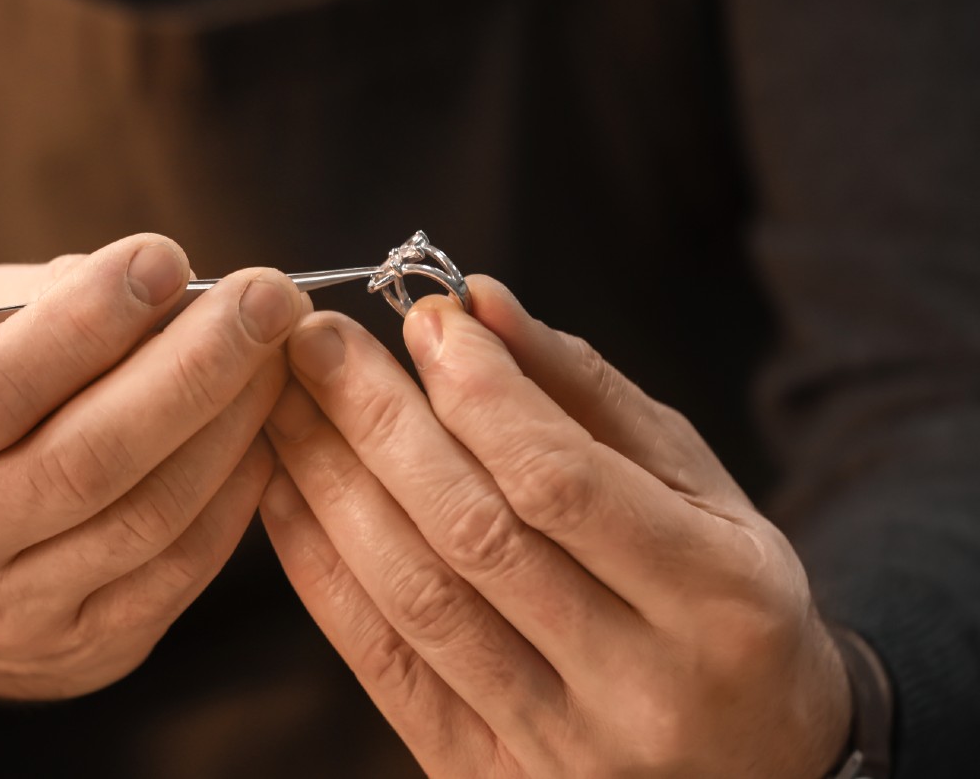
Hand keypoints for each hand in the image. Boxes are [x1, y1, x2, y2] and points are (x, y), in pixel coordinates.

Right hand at [0, 234, 303, 726]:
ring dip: (231, 424)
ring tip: (276, 355)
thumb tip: (161, 285)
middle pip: (86, 461)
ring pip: (148, 517)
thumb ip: (31, 307)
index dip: (83, 322)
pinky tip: (261, 430)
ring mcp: (15, 617)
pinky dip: (235, 491)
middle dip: (194, 368)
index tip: (162, 258)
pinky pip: (182, 569)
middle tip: (267, 297)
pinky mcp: (86, 651)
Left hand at [260, 277, 850, 776]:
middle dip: (377, 421)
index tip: (424, 321)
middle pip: (471, 533)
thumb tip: (482, 306)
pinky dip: (321, 569)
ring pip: (414, 598)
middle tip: (314, 341)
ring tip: (284, 400)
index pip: (560, 480)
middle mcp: (638, 688)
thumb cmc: (728, 605)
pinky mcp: (486, 777)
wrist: (754, 765)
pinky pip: (383, 664)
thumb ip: (589, 394)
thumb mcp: (699, 489)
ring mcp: (558, 748)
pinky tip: (285, 491)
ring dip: (331, 484)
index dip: (477, 392)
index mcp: (719, 601)